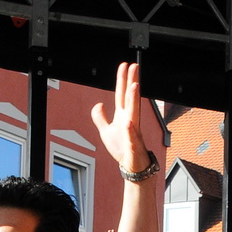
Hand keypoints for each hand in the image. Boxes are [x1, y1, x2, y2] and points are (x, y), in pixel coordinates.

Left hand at [91, 61, 151, 176]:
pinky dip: (130, 130)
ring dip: (134, 100)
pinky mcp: (133, 145)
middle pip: (130, 98)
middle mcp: (130, 120)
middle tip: (134, 67)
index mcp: (123, 115)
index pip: (121, 94)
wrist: (132, 166)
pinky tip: (128, 122)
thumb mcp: (105, 131)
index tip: (125, 66)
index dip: (122, 79)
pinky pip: (132, 137)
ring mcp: (133, 132)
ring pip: (134, 113)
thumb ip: (100, 117)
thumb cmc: (122, 149)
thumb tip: (97, 104)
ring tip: (134, 86)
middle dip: (132, 82)